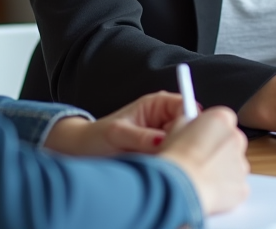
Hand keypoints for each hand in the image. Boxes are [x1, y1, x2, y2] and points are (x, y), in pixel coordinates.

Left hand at [43, 91, 189, 156]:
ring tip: (158, 164)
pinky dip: (170, 165)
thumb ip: (141, 137)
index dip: (189, 122)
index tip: (183, 139)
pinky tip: (159, 171)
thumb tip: (163, 141)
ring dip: (176, 155)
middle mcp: (164, 118)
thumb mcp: (118, 135)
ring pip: (184, 145)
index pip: (186, 106)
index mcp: (157, 104)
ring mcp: (165, 136)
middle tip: (168, 155)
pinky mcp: (162, 153)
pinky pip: (175, 158)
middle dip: (184, 142)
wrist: (85, 152)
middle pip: (190, 128)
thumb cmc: (98, 137)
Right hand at [159, 107, 249, 215]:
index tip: (201, 135)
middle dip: (219, 147)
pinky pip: (235, 185)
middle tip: (199, 157)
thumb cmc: (175, 160)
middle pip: (231, 140)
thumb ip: (188, 122)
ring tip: (200, 175)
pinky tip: (207, 188)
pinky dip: (224, 188)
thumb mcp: (174, 129)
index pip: (223, 118)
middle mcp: (235, 138)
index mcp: (220, 119)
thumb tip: (189, 124)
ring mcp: (241, 163)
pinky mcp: (242, 186)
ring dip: (222, 168)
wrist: (179, 188)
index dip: (211, 128)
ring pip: (233, 163)